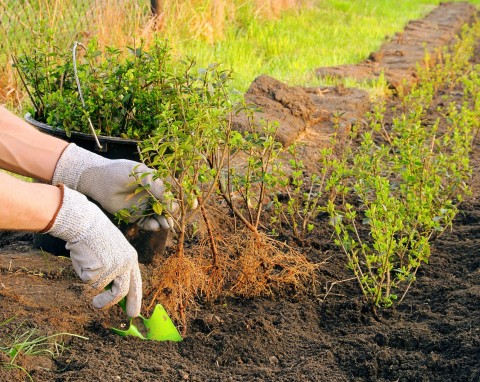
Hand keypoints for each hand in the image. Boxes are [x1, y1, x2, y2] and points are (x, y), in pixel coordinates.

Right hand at [44, 185, 141, 316]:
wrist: (86, 222)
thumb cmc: (95, 236)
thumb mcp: (112, 251)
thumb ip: (114, 270)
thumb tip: (110, 292)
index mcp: (131, 258)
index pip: (136, 283)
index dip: (135, 299)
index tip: (134, 313)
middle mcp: (126, 264)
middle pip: (122, 292)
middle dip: (109, 303)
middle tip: (98, 306)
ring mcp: (114, 267)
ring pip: (100, 287)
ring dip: (91, 280)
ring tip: (86, 265)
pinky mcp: (100, 269)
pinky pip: (88, 280)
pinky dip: (82, 272)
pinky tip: (83, 257)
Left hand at [52, 143, 176, 230]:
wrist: (97, 180)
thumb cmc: (120, 172)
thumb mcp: (143, 176)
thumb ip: (158, 188)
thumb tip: (173, 204)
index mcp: (157, 182)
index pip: (175, 191)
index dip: (184, 199)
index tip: (192, 205)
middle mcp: (152, 194)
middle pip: (169, 207)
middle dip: (174, 214)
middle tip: (176, 219)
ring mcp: (144, 205)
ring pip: (159, 217)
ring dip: (165, 221)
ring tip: (166, 225)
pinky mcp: (134, 216)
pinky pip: (147, 223)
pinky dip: (152, 225)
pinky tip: (155, 225)